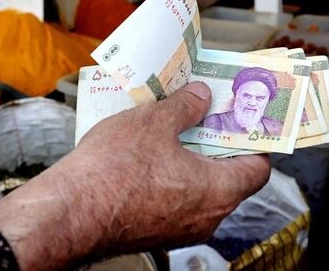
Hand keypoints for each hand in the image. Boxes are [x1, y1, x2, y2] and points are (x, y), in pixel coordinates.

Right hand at [0, 82, 270, 270]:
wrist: (70, 212)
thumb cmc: (115, 169)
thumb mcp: (154, 121)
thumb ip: (186, 106)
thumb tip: (201, 96)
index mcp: (219, 191)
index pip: (258, 169)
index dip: (254, 140)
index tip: (245, 120)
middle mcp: (206, 217)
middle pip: (230, 179)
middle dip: (219, 145)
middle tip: (208, 114)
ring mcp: (180, 230)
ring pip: (200, 191)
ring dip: (192, 161)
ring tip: (175, 128)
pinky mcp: (154, 232)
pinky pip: (174, 202)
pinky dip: (171, 178)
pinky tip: (150, 154)